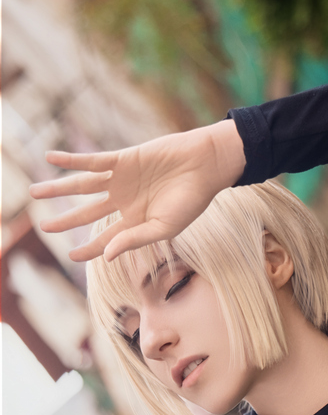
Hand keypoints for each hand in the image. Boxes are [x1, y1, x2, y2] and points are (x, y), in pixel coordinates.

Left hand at [28, 118, 245, 262]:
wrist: (205, 165)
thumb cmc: (191, 201)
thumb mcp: (164, 227)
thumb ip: (135, 240)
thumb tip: (107, 257)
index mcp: (136, 224)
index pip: (106, 241)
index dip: (88, 250)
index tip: (70, 255)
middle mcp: (125, 202)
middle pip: (88, 214)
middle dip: (65, 221)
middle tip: (43, 227)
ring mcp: (122, 180)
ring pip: (83, 186)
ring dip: (58, 188)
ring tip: (35, 192)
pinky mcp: (123, 159)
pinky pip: (92, 160)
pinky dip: (72, 160)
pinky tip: (51, 158)